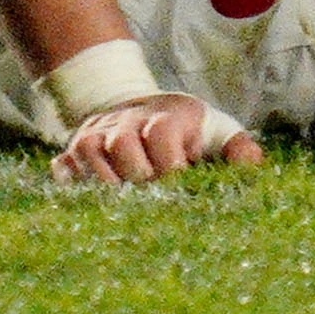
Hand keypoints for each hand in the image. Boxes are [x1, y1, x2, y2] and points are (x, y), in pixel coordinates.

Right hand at [49, 93, 256, 184]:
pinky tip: (80, 200)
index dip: (170, 167)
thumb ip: (238, 149)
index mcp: (165, 117)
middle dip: (138, 178)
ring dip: (104, 183)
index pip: (162, 135)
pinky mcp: (74, 150)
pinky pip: (62, 165)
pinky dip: (67, 180)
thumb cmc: (186, 130)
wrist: (140, 108)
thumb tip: (252, 165)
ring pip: (88, 154)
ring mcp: (98, 134)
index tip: (178, 184)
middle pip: (122, 146)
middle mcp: (127, 121)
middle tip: (150, 199)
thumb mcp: (215, 132)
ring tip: (122, 205)